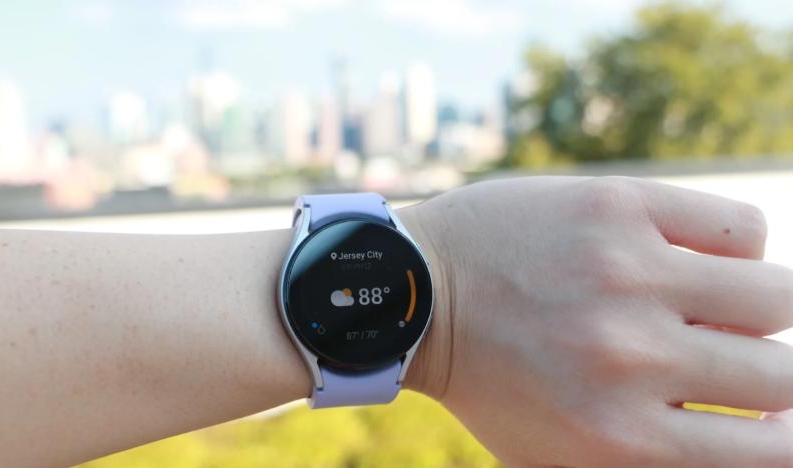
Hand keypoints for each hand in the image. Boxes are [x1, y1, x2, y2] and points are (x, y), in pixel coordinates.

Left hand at [403, 176, 792, 466]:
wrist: (416, 294)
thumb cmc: (489, 384)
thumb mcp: (553, 456)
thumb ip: (647, 464)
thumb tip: (750, 442)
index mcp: (622, 436)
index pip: (772, 450)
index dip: (784, 435)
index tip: (771, 420)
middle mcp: (632, 357)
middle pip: (783, 374)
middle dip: (768, 373)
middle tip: (725, 355)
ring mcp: (627, 275)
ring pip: (775, 295)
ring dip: (756, 308)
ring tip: (712, 304)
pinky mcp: (616, 208)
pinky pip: (740, 228)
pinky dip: (733, 247)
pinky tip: (688, 257)